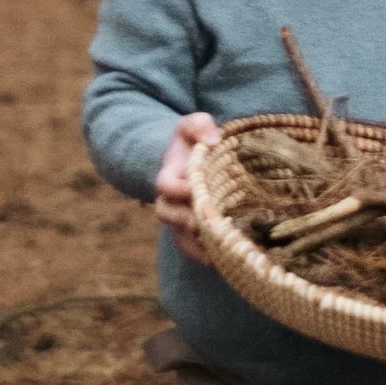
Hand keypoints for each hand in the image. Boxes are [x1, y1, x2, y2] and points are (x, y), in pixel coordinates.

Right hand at [154, 111, 221, 263]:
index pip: (165, 185)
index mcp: (168, 174)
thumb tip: (213, 141)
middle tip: (206, 223)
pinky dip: (201, 255)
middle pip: (167, 214)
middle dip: (184, 220)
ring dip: (195, 244)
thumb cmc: (194, 140)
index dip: (178, 189)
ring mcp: (178, 218)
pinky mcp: (190, 231)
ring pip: (179, 236)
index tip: (195, 189)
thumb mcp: (193, 125)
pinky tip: (220, 259)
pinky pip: (190, 248)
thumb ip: (200, 126)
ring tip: (215, 249)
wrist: (191, 159)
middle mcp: (169, 200)